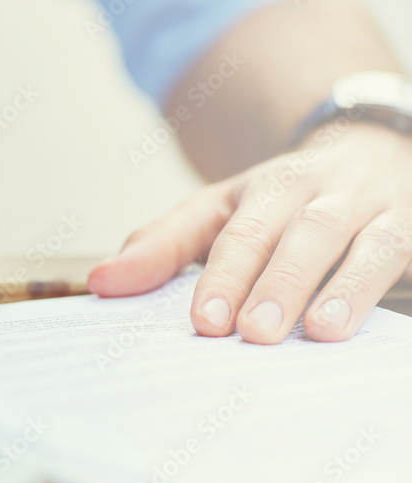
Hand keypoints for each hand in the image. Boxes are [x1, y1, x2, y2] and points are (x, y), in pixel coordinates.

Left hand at [89, 123, 411, 343]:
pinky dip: (393, 288)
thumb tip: (100, 281)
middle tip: (252, 333)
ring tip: (320, 331)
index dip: (222, 277)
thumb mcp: (218, 211)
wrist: (372, 149)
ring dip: (346, 287)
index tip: (203, 323)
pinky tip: (375, 328)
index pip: (242, 233)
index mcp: (270, 188)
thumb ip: (162, 246)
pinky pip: (408, 253)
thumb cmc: (282, 201)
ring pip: (370, 244)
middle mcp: (327, 193)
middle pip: (302, 234)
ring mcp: (382, 209)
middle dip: (278, 282)